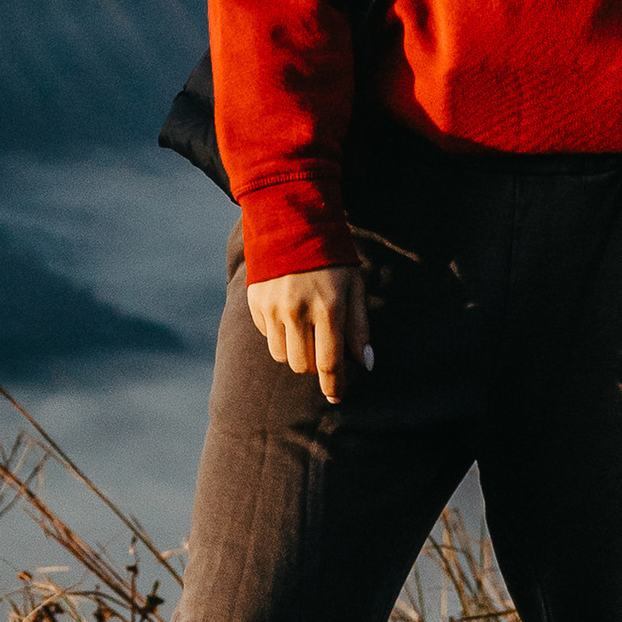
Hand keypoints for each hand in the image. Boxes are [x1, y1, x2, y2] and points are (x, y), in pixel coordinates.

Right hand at [245, 265, 373, 405]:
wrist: (293, 223)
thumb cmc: (333, 259)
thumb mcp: (354, 288)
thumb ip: (359, 327)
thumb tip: (366, 364)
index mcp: (328, 308)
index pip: (329, 362)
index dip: (333, 385)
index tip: (336, 398)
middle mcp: (298, 311)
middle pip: (302, 364)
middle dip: (313, 365)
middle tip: (320, 350)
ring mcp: (273, 307)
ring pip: (280, 355)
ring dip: (293, 351)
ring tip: (303, 331)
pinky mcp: (255, 302)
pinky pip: (265, 335)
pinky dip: (277, 333)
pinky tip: (287, 313)